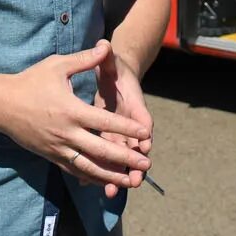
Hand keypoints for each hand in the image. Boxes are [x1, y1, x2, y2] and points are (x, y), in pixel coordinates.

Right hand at [0, 40, 151, 189]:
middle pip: (101, 151)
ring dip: (110, 175)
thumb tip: (105, 46)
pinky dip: (90, 177)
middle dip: (125, 159)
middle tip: (146, 164)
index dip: (127, 129)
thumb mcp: (58, 65)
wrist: (1, 104)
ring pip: (88, 167)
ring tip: (130, 181)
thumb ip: (84, 59)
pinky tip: (104, 183)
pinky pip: (74, 170)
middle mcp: (66, 133)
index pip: (105, 122)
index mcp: (71, 110)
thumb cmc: (31, 81)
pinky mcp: (51, 156)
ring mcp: (58, 147)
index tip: (145, 133)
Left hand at [92, 48, 153, 198]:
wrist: (118, 76)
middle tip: (134, 182)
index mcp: (134, 107)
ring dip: (117, 174)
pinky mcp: (110, 139)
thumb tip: (104, 43)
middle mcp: (130, 125)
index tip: (146, 145)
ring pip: (120, 158)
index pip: (142, 122)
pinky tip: (90, 184)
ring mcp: (121, 134)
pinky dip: (100, 170)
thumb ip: (106, 56)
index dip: (144, 134)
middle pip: (135, 147)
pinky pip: (106, 158)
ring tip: (111, 191)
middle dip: (133, 165)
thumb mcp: (110, 62)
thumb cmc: (115, 69)